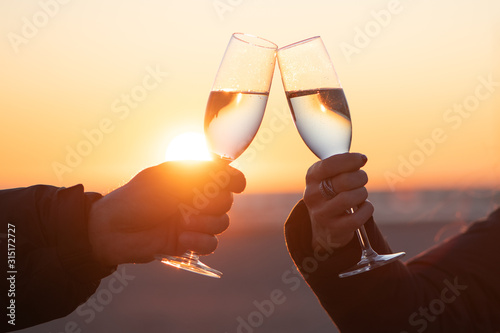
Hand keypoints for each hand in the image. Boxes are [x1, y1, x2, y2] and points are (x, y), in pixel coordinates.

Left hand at [88, 160, 245, 265]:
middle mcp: (196, 199)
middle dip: (212, 204)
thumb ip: (200, 174)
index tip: (236, 185)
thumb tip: (228, 169)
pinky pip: (212, 244)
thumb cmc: (137, 198)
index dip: (234, 180)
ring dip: (205, 223)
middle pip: (227, 201)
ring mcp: (193, 221)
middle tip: (190, 204)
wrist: (113, 230)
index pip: (224, 177)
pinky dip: (199, 241)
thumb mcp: (168, 179)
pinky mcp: (189, 242)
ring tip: (182, 223)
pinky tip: (180, 239)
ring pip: (223, 223)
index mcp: (191, 178)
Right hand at [303, 153, 373, 249]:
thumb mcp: (329, 176)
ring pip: (351, 198)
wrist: (325, 225)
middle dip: (360, 177)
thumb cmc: (332, 193)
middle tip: (361, 178)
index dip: (349, 160)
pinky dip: (367, 209)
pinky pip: (358, 217)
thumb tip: (361, 159)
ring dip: (362, 193)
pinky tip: (363, 206)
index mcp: (311, 177)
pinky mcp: (334, 228)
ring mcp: (322, 214)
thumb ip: (341, 165)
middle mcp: (312, 195)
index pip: (329, 165)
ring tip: (360, 193)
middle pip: (344, 181)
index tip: (362, 159)